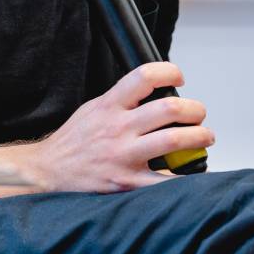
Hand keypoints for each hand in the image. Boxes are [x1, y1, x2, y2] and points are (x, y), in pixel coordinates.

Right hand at [0, 62, 212, 205]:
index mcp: (109, 106)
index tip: (179, 78)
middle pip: (169, 108)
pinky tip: (192, 172)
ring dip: (199, 137)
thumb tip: (154, 92)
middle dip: (194, 110)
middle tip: (199, 114)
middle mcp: (117, 128)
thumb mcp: (92, 109)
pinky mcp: (127, 181)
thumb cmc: (73, 142)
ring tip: (204, 138)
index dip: (168, 72)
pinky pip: (165, 181)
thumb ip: (120, 101)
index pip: (144, 77)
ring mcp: (123, 155)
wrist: (48, 172)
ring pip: (174, 139)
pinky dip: (185, 177)